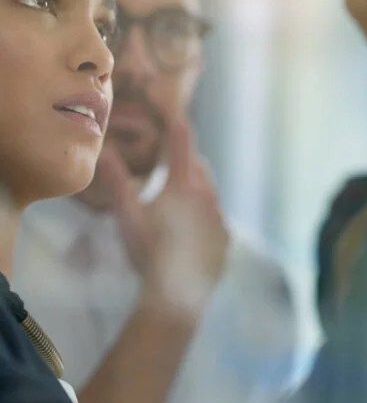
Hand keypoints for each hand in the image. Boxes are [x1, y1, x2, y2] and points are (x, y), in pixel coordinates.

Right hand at [96, 116, 228, 316]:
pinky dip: (204, 215)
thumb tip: (103, 151)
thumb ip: (116, 181)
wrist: (176, 293)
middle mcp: (208, 194)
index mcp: (184, 183)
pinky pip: (216, 218)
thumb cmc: (148, 250)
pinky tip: (190, 231)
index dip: (175, 120)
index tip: (170, 109)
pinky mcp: (226, 239)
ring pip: (209, 191)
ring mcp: (220, 217)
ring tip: (177, 201)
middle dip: (184, 161)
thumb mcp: (127, 214)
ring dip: (195, 188)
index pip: (182, 140)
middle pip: (198, 165)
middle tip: (167, 167)